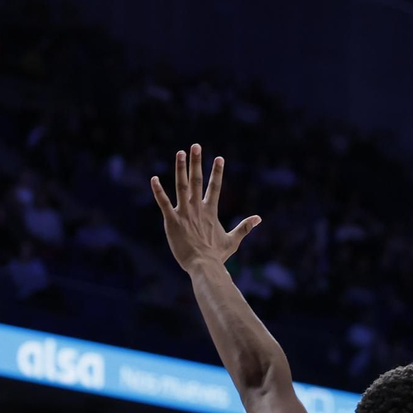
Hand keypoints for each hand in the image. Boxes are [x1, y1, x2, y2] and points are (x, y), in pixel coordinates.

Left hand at [150, 144, 261, 272]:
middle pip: (198, 181)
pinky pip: (164, 203)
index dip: (217, 172)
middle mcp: (198, 209)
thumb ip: (244, 227)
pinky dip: (158, 191)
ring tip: (179, 152)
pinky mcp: (172, 221)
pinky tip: (153, 179)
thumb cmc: (217, 256)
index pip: (215, 187)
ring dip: (180, 168)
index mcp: (211, 212)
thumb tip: (259, 218)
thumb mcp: (233, 241)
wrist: (204, 266)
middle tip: (196, 146)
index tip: (219, 157)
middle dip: (197, 162)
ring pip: (182, 186)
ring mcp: (185, 213)